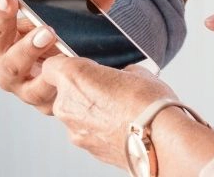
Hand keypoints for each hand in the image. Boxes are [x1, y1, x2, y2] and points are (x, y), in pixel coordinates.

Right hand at [0, 0, 117, 113]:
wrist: (55, 61)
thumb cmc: (48, 34)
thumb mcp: (54, 15)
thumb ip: (80, 3)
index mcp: (0, 44)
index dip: (1, 14)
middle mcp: (8, 71)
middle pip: (10, 64)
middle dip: (28, 47)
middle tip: (48, 31)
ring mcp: (28, 91)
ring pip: (34, 89)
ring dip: (51, 73)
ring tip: (67, 60)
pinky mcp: (49, 106)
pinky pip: (58, 101)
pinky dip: (69, 91)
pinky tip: (82, 81)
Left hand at [40, 56, 175, 167]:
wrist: (162, 142)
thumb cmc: (150, 103)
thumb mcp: (135, 72)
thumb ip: (116, 72)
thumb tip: (120, 77)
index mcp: (73, 76)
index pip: (51, 66)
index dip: (66, 65)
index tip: (82, 67)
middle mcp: (66, 103)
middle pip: (62, 92)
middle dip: (80, 90)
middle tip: (107, 90)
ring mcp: (74, 130)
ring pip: (74, 114)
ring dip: (90, 111)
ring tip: (119, 111)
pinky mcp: (86, 148)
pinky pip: (86, 132)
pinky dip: (98, 129)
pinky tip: (120, 127)